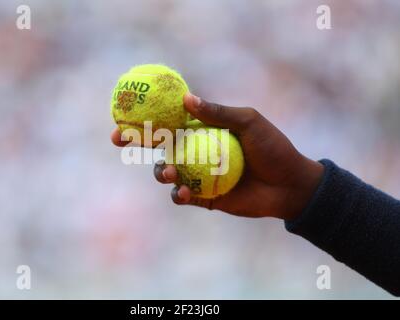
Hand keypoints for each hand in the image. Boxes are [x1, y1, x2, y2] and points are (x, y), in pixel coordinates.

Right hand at [111, 93, 323, 219]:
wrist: (289, 184)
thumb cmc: (272, 148)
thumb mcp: (249, 123)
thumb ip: (218, 112)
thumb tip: (186, 97)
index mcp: (202, 131)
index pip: (170, 122)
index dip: (147, 117)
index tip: (126, 111)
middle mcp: (195, 151)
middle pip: (159, 147)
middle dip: (135, 142)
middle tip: (119, 138)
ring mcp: (198, 175)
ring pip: (166, 172)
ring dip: (159, 172)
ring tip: (168, 172)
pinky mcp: (204, 197)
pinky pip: (183, 196)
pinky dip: (178, 194)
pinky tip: (181, 192)